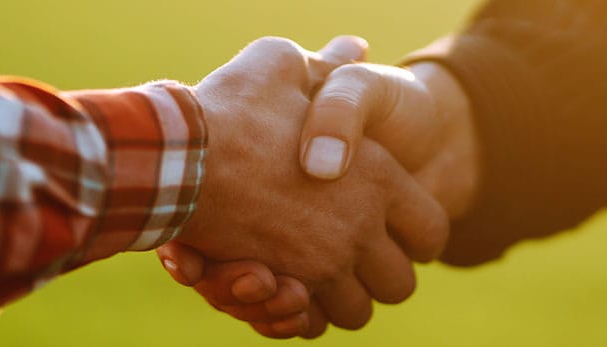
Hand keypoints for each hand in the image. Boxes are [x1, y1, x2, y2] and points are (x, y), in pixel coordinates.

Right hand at [169, 37, 450, 336]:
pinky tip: (284, 291)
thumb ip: (324, 66)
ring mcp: (321, 266)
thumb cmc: (232, 107)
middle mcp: (358, 229)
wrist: (175, 157)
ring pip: (356, 311)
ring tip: (315, 275)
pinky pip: (308, 325)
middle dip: (379, 276)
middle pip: (399, 284)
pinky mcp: (281, 291)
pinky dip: (298, 317)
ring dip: (338, 299)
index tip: (397, 231)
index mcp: (378, 177)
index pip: (431, 231)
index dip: (418, 234)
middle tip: (354, 257)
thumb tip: (351, 46)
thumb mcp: (282, 65)